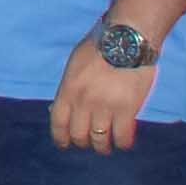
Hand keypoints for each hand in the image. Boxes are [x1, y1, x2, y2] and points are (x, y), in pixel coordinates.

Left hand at [50, 39, 154, 153]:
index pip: (58, 124)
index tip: (65, 145)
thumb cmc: (101, 45)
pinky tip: (123, 141)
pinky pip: (122, 137)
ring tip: (107, 146)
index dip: (61, 139)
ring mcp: (105, 107)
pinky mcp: (127, 110)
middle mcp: (83, 102)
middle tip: (90, 142)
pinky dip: (122, 143)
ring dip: (103, 147)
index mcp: (68, 89)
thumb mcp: (76, 64)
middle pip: (79, 136)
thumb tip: (62, 107)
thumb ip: (70, 87)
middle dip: (83, 142)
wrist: (127, 37)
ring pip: (100, 140)